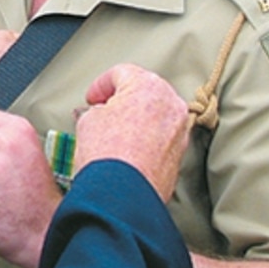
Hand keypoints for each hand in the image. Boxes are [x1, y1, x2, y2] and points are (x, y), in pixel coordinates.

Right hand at [75, 64, 189, 201]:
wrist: (121, 195)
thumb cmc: (107, 154)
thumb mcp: (88, 120)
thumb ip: (98, 109)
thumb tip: (100, 114)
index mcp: (148, 85)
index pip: (121, 72)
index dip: (99, 85)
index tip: (91, 98)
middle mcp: (171, 104)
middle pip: (144, 90)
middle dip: (122, 99)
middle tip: (101, 110)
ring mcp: (180, 131)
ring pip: (155, 114)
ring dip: (136, 118)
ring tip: (113, 132)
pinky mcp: (180, 155)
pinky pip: (161, 136)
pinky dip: (146, 138)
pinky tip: (126, 148)